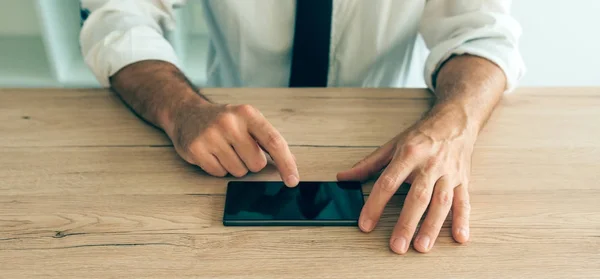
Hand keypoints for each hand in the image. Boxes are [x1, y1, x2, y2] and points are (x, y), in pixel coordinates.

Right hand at [166, 100, 298, 186]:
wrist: (187, 113)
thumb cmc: (224, 121)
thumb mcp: (248, 121)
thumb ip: (268, 140)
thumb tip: (291, 163)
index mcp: (248, 114)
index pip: (274, 142)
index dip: (286, 164)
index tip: (293, 180)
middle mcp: (230, 123)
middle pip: (257, 164)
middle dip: (251, 162)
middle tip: (239, 149)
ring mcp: (211, 136)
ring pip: (238, 172)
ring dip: (234, 166)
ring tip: (224, 150)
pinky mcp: (196, 149)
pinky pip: (219, 174)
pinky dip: (218, 169)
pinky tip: (212, 154)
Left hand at [337, 104, 475, 253]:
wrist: (455, 121)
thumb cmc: (422, 135)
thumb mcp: (393, 145)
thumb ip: (368, 164)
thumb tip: (344, 177)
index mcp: (408, 154)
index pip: (388, 182)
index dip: (375, 205)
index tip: (366, 225)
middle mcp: (429, 165)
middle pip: (417, 196)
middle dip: (407, 223)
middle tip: (397, 245)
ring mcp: (448, 173)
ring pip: (441, 202)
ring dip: (432, 226)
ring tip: (422, 246)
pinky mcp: (463, 180)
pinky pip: (463, 201)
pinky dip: (463, 220)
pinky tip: (459, 237)